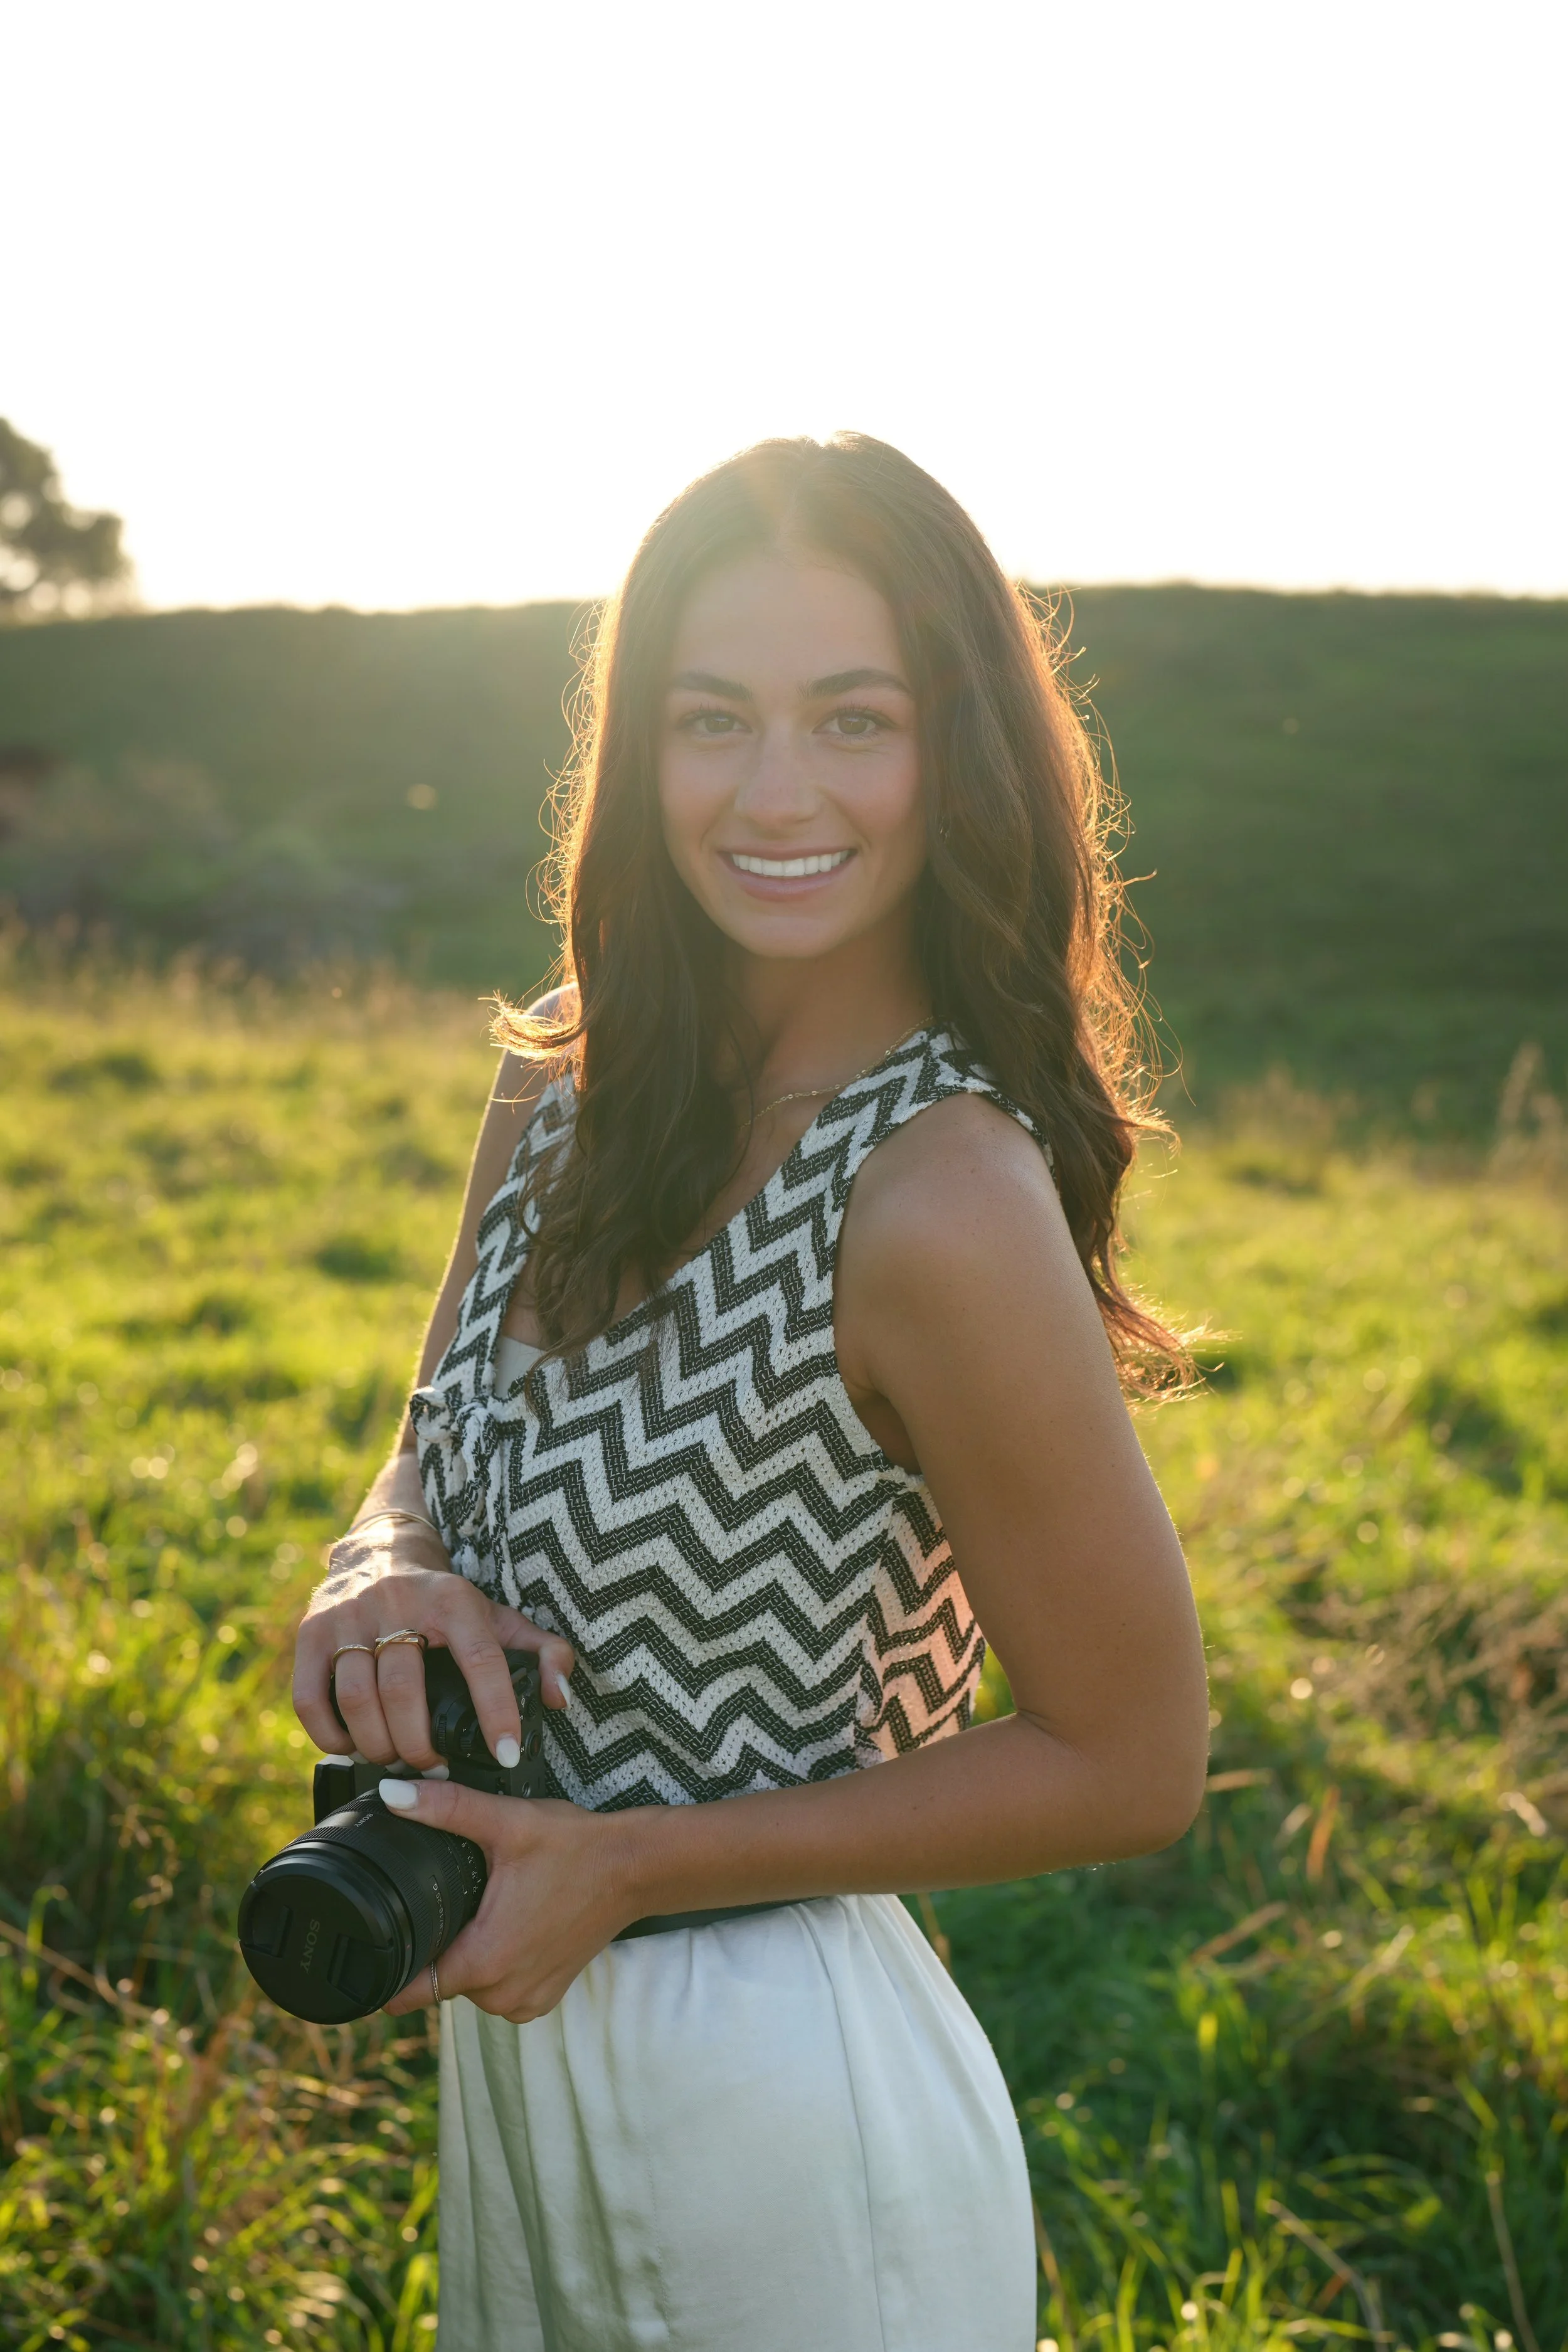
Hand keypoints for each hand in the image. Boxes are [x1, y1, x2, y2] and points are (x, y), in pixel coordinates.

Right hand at [293, 1531, 575, 1771]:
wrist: (381, 1551)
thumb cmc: (447, 1601)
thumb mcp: (500, 1617)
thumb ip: (545, 1653)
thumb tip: (559, 1698)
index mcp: (453, 1599)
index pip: (481, 1659)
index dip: (497, 1712)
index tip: (506, 1755)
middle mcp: (398, 1601)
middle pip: (406, 1691)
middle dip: (421, 1746)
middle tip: (434, 1767)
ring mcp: (348, 1615)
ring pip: (358, 1699)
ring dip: (378, 1746)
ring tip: (397, 1761)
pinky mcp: (310, 1632)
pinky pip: (310, 1699)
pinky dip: (331, 1736)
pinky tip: (353, 1745)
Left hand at [378, 1777, 636, 2021]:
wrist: (634, 1868)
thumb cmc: (575, 1848)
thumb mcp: (507, 1822)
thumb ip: (445, 1808)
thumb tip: (392, 1793)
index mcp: (485, 1960)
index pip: (409, 1991)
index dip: (386, 1972)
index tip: (377, 1946)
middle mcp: (502, 1994)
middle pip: (438, 1981)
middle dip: (436, 1946)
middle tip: (457, 1899)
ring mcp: (526, 2000)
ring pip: (468, 1986)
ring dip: (468, 1955)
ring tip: (489, 1908)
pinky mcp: (545, 1997)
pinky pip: (498, 1990)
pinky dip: (498, 1963)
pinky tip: (512, 1925)